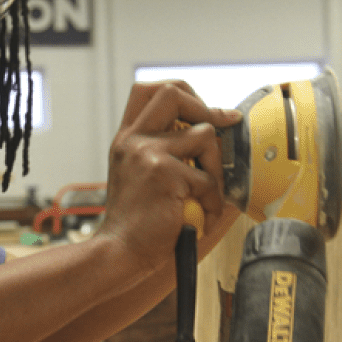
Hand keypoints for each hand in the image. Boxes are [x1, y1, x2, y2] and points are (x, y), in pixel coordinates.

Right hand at [95, 80, 242, 274]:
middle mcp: (133, 140)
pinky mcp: (165, 174)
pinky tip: (202, 214)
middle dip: (204, 108)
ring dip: (216, 165)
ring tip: (207, 192)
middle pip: (172, 92)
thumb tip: (207, 132)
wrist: (120, 251)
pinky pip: (208, 178)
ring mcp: (147, 154)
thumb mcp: (138, 175)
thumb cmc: (135, 220)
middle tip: (220, 128)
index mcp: (128, 138)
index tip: (205, 111)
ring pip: (204, 135)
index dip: (183, 93)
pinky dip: (213, 200)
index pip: (148, 90)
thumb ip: (160, 150)